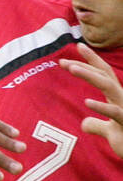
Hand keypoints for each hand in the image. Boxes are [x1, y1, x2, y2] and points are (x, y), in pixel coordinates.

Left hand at [60, 43, 122, 157]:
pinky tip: (87, 102)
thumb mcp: (110, 133)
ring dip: (89, 76)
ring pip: (108, 86)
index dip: (91, 61)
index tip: (77, 47)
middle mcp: (122, 99)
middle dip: (84, 64)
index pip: (103, 74)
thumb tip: (84, 123)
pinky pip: (114, 113)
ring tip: (71, 69)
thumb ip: (97, 126)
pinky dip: (101, 107)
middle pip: (103, 75)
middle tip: (62, 60)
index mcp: (117, 98)